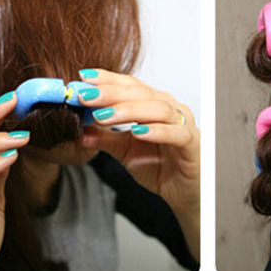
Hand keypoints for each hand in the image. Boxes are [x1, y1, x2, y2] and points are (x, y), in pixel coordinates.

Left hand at [77, 69, 199, 254]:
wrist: (183, 193)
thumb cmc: (159, 165)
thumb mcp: (125, 151)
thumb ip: (104, 139)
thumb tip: (78, 130)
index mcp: (153, 103)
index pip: (129, 84)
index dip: (107, 79)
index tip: (82, 77)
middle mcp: (169, 108)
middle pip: (140, 92)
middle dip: (110, 93)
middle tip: (85, 95)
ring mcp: (183, 124)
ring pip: (157, 109)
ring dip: (128, 110)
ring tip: (103, 116)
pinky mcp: (192, 144)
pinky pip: (175, 133)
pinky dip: (156, 131)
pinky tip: (136, 132)